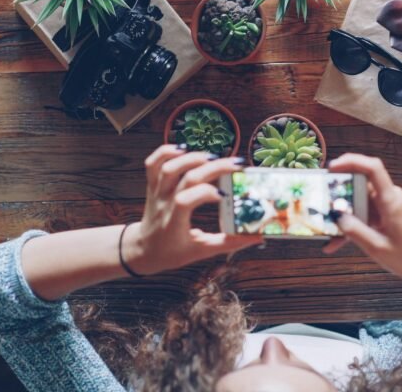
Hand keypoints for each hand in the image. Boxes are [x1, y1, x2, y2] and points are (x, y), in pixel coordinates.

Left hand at [123, 145, 262, 274]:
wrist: (143, 250)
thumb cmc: (173, 252)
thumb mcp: (201, 252)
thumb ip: (228, 243)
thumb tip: (257, 236)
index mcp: (173, 223)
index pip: (185, 201)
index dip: (205, 193)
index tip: (225, 196)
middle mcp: (163, 204)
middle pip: (185, 178)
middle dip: (212, 168)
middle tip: (236, 165)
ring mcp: (156, 192)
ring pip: (167, 166)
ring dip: (192, 157)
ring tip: (214, 157)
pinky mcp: (152, 185)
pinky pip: (153, 163)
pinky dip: (166, 151)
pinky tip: (185, 149)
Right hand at [324, 153, 401, 287]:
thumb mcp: (377, 247)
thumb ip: (355, 231)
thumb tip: (336, 216)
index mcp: (390, 201)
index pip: (372, 168)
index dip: (351, 162)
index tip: (331, 168)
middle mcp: (389, 197)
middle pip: (360, 184)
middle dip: (338, 193)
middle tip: (320, 204)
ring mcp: (386, 204)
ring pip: (358, 200)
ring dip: (342, 214)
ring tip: (326, 231)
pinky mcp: (384, 213)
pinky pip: (362, 213)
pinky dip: (350, 225)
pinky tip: (336, 242)